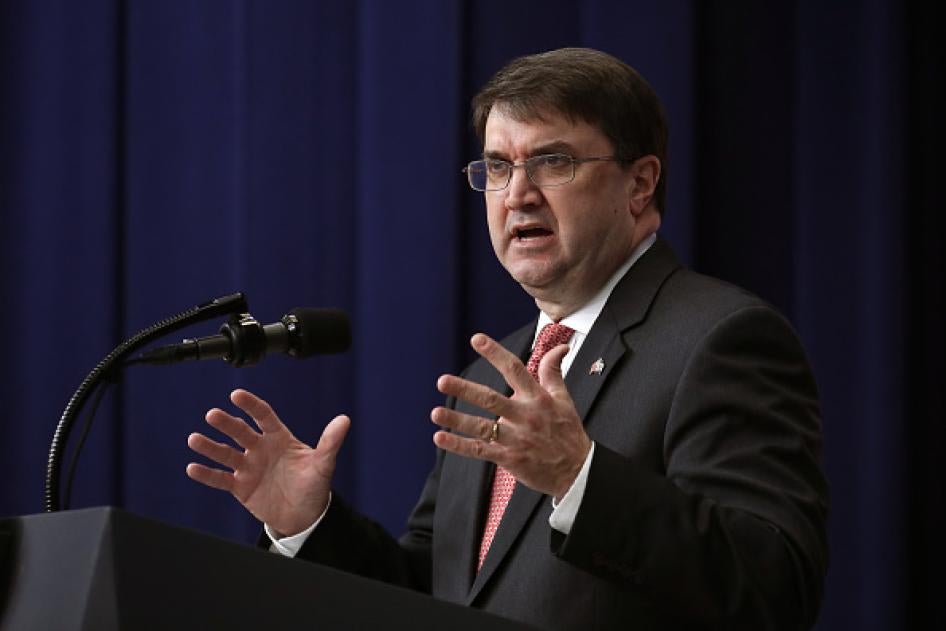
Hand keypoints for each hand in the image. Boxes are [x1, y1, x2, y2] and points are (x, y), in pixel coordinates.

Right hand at [186, 388, 349, 536]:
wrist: (304, 515)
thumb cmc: (314, 485)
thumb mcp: (323, 464)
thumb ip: (330, 442)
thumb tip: (345, 420)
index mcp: (279, 438)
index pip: (263, 416)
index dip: (251, 405)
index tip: (236, 395)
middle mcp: (260, 448)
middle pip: (240, 432)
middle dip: (226, 423)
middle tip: (212, 415)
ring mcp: (248, 467)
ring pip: (226, 453)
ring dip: (210, 446)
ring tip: (195, 439)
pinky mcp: (240, 487)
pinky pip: (221, 479)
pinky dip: (207, 474)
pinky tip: (193, 468)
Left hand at [431, 333, 591, 499]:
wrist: (578, 471)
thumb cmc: (568, 433)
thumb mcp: (564, 399)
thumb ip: (553, 372)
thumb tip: (560, 347)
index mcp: (537, 398)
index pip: (514, 370)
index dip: (495, 353)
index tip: (476, 339)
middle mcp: (525, 416)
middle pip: (491, 400)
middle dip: (465, 390)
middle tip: (442, 380)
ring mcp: (516, 439)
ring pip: (482, 427)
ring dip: (457, 420)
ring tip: (435, 413)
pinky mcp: (510, 458)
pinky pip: (480, 450)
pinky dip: (459, 445)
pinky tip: (441, 437)